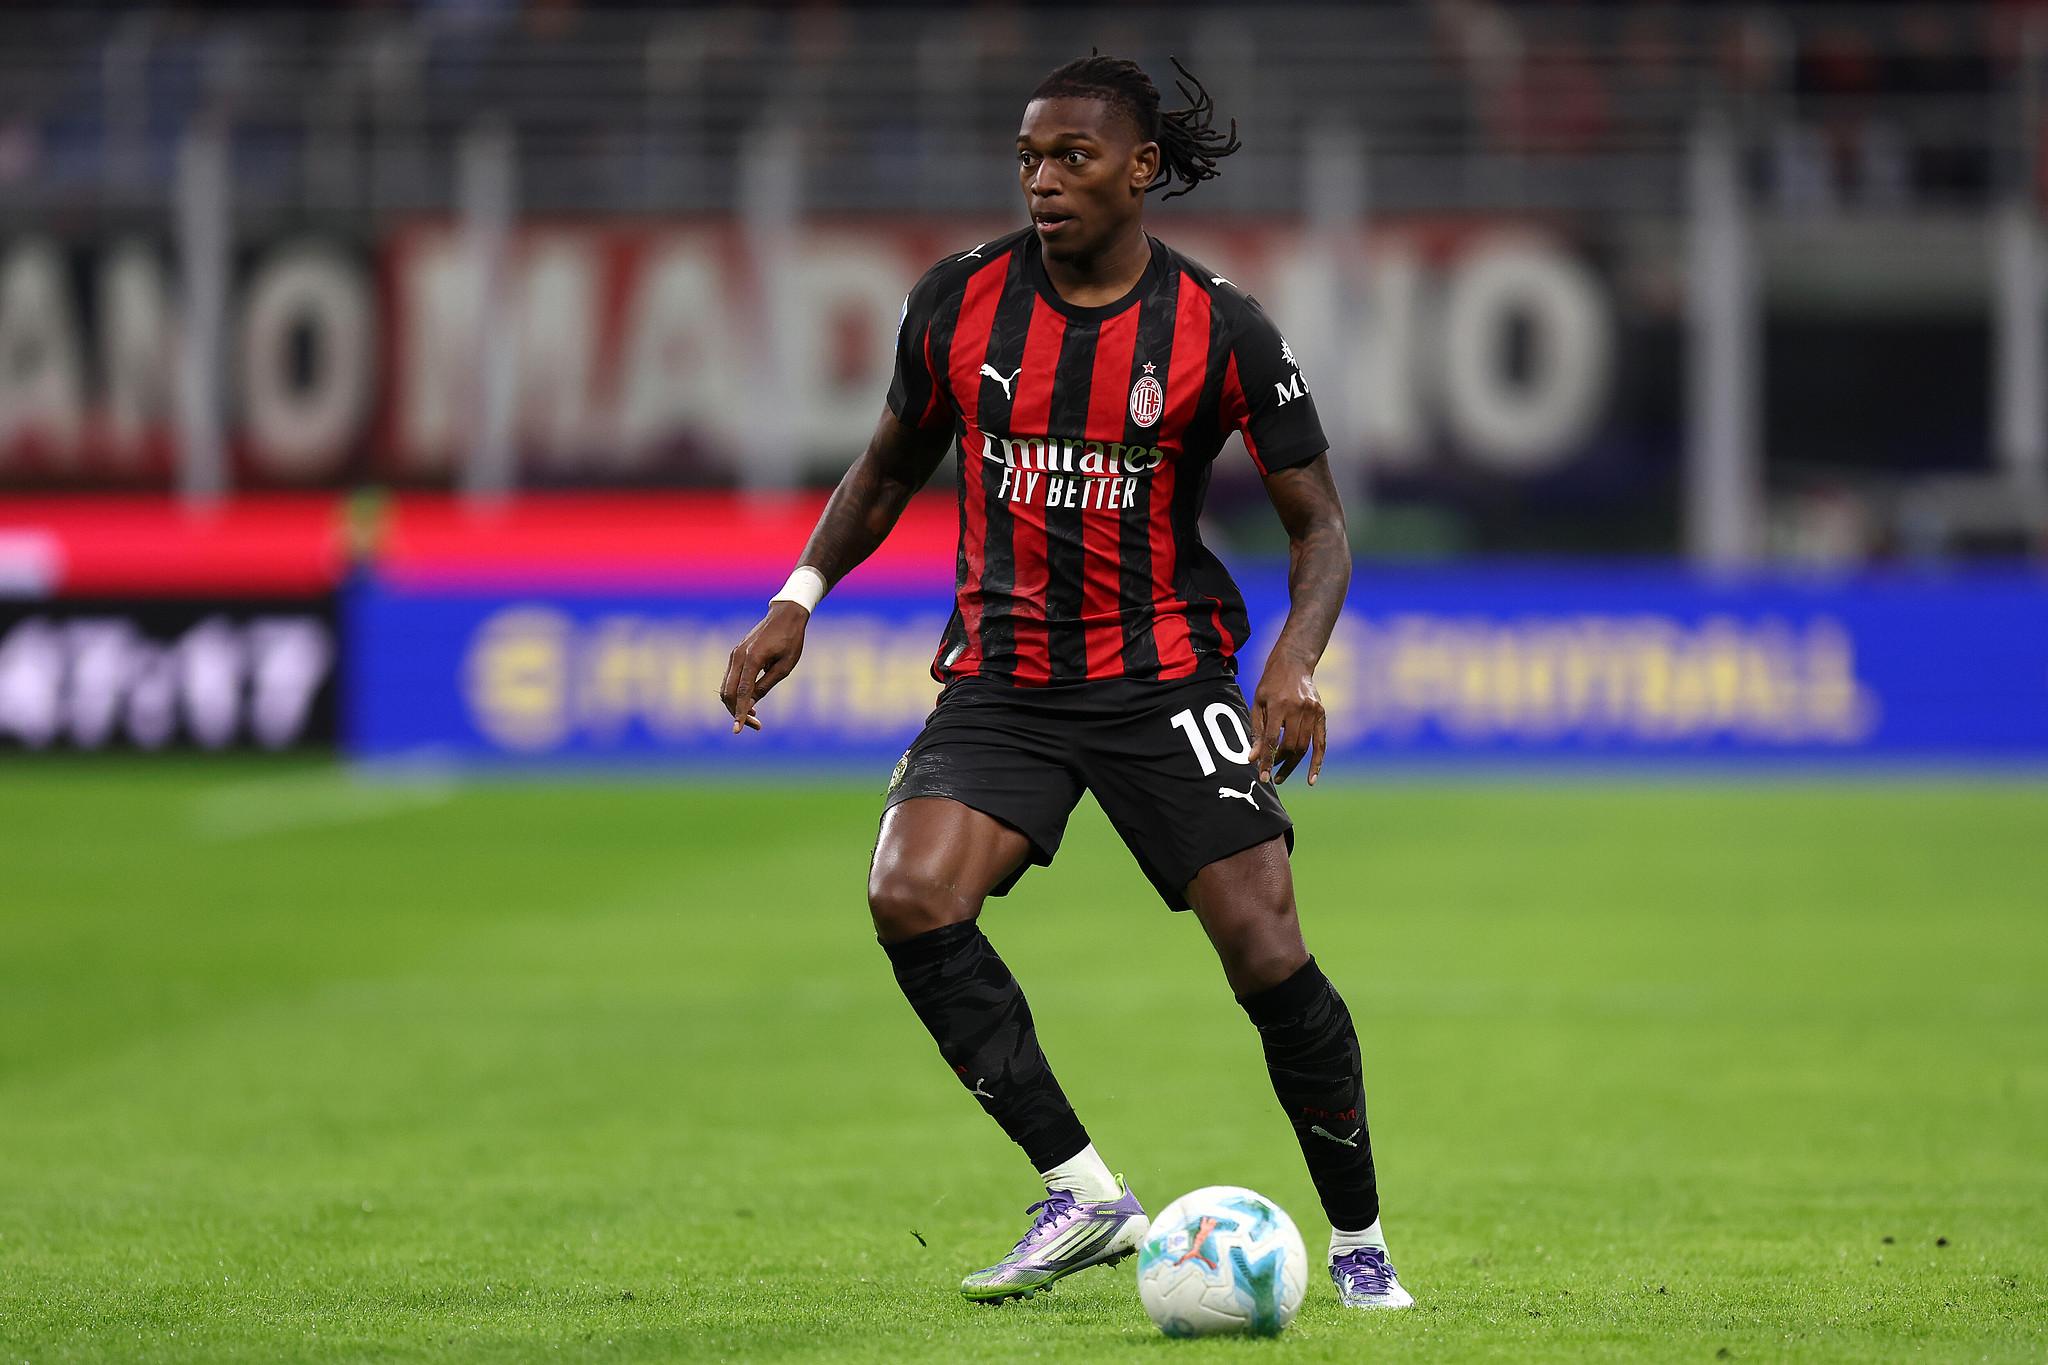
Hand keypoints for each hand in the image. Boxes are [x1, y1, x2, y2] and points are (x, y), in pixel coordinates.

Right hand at [720, 601, 809, 733]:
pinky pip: (729, 679)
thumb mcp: (784, 667)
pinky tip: (750, 702)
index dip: (739, 713)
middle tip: (755, 725)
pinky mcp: (736, 654)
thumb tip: (750, 704)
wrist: (785, 615)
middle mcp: (738, 656)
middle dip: (737, 712)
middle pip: (728, 693)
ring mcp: (734, 655)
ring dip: (735, 705)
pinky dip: (735, 694)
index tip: (737, 730)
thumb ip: (765, 685)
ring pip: (726, 687)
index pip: (741, 692)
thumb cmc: (790, 640)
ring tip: (754, 716)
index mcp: (752, 659)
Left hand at [1249, 650, 1327, 785]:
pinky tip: (1311, 779)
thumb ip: (1256, 732)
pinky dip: (1317, 762)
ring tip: (1281, 774)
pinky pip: (1321, 743)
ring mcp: (1313, 711)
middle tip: (1270, 773)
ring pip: (1304, 747)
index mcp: (1278, 705)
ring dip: (1292, 764)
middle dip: (1279, 762)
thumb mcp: (1258, 704)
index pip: (1272, 739)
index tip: (1263, 778)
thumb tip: (1253, 759)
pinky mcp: (1321, 714)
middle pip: (1290, 745)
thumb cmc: (1270, 684)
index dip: (1267, 760)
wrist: (1294, 663)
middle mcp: (1298, 708)